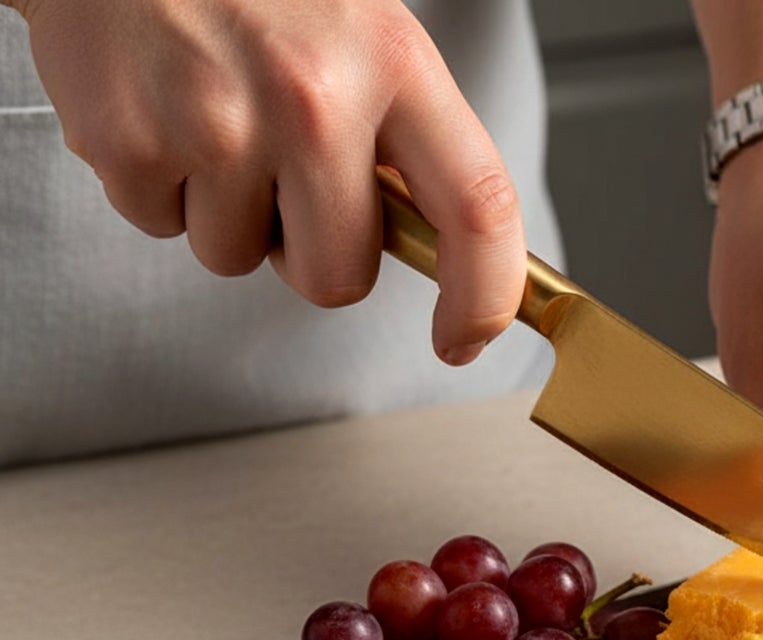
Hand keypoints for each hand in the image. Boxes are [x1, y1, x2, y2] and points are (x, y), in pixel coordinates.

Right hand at [16, 0, 521, 363]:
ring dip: (223, 211)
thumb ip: (399, 134)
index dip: (482, 296)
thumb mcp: (357, 29)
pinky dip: (155, 183)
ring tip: (206, 112)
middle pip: (338, 278)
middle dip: (309, 254)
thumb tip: (433, 245)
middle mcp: (313, 96)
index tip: (463, 337)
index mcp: (391, 61)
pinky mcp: (132, 141)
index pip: (477, 210)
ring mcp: (219, 122)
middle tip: (279, 174)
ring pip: (238, 258)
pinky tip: (156, 106)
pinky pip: (160, 226)